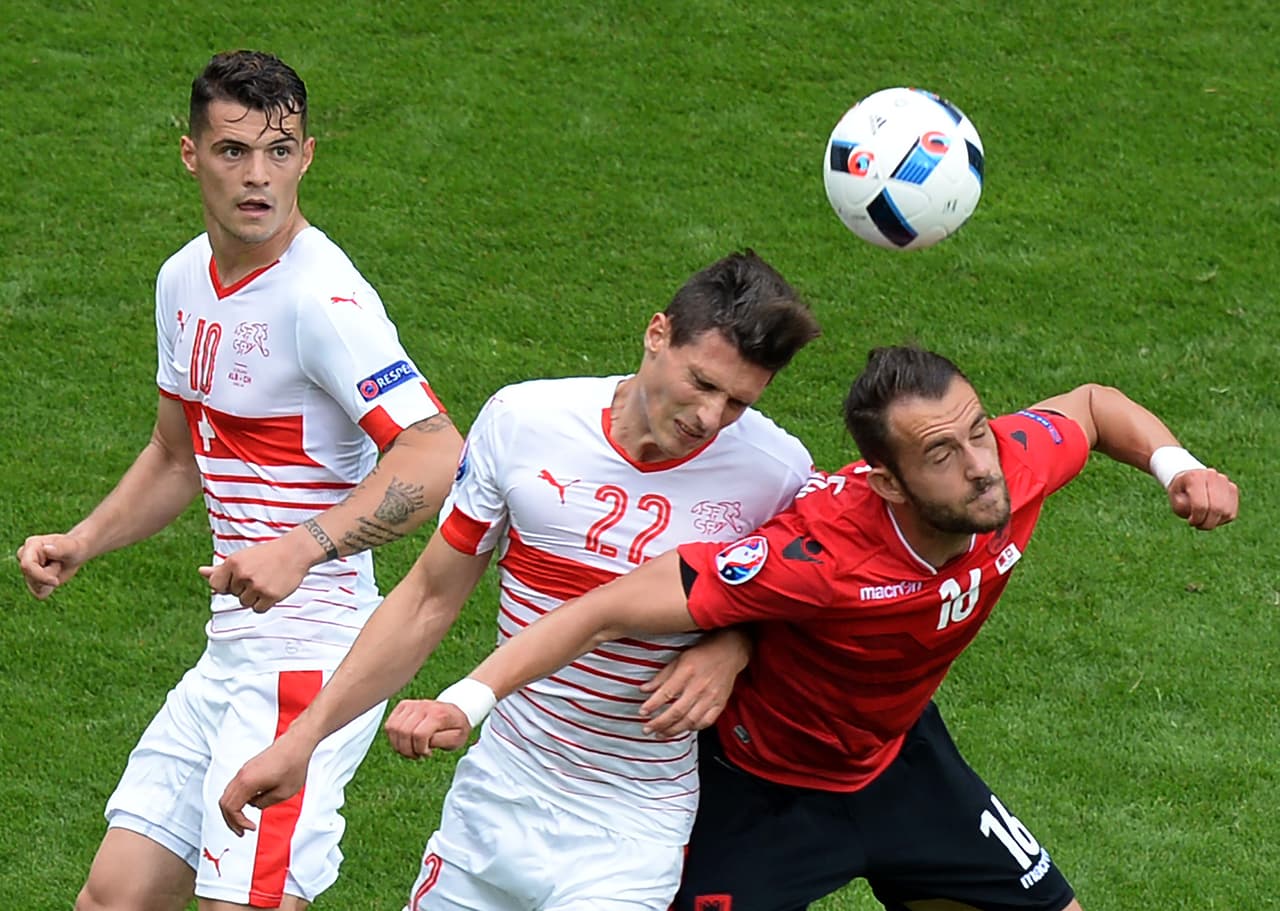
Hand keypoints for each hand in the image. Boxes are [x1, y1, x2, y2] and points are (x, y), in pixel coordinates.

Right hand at [16, 533, 89, 599]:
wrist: (76, 553)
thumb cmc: (74, 548)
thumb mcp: (71, 548)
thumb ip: (59, 549)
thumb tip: (46, 549)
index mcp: (31, 545)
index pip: (27, 566)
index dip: (41, 576)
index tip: (56, 582)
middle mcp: (24, 556)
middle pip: (31, 578)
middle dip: (49, 577)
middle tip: (59, 564)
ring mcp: (27, 568)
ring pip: (35, 587)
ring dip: (50, 582)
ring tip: (56, 567)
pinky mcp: (31, 578)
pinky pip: (38, 593)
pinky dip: (49, 588)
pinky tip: (54, 577)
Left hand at [199, 529, 316, 611]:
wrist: (295, 551)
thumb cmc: (266, 554)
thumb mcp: (242, 557)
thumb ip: (220, 568)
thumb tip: (201, 572)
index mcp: (233, 562)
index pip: (216, 586)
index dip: (226, 584)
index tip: (239, 578)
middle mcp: (243, 574)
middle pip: (233, 595)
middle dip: (244, 588)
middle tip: (258, 574)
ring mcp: (257, 585)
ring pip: (245, 603)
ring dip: (254, 597)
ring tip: (266, 581)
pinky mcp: (270, 595)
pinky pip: (258, 609)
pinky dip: (264, 603)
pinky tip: (271, 590)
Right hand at [218, 732, 313, 836]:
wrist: (296, 743)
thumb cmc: (293, 764)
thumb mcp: (283, 793)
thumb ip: (264, 803)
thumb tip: (255, 805)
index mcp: (247, 782)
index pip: (231, 809)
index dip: (238, 822)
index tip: (250, 828)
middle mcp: (242, 775)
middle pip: (224, 803)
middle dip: (231, 820)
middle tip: (241, 831)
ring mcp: (244, 770)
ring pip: (228, 794)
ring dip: (233, 810)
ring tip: (244, 821)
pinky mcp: (249, 768)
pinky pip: (236, 787)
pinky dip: (238, 799)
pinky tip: (250, 804)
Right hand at [384, 699, 471, 758]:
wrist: (457, 710)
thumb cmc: (457, 727)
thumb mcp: (457, 738)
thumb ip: (441, 741)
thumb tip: (424, 744)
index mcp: (438, 714)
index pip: (419, 734)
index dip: (420, 749)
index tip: (428, 754)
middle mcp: (423, 706)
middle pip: (404, 732)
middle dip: (408, 750)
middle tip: (417, 755)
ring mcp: (412, 704)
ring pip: (393, 728)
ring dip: (399, 745)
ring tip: (410, 749)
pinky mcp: (403, 705)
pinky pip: (390, 724)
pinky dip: (393, 737)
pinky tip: (404, 742)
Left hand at [638, 628, 751, 735]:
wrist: (729, 652)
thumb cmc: (702, 654)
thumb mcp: (678, 659)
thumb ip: (661, 676)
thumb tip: (644, 689)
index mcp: (687, 672)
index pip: (666, 693)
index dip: (653, 705)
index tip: (642, 712)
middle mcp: (699, 686)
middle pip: (677, 711)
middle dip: (660, 723)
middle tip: (647, 729)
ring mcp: (711, 697)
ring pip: (690, 720)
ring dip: (673, 730)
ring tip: (661, 734)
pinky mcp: (720, 704)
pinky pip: (706, 722)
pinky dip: (693, 728)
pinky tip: (683, 729)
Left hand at [1168, 467, 1237, 530]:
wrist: (1189, 480)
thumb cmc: (1180, 492)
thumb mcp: (1175, 500)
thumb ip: (1183, 507)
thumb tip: (1200, 511)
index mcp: (1195, 477)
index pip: (1201, 505)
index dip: (1197, 519)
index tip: (1190, 522)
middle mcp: (1212, 476)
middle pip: (1217, 508)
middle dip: (1208, 523)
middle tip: (1198, 525)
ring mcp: (1225, 481)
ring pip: (1226, 512)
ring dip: (1215, 522)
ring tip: (1203, 520)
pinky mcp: (1233, 489)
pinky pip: (1231, 512)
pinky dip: (1222, 519)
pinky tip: (1211, 517)